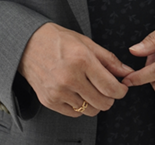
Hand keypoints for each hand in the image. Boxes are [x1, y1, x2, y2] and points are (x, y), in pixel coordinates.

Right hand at [18, 23, 132, 116]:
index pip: (110, 87)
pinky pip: (74, 113)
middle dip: (110, 98)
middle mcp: (69, 77)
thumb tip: (126, 72)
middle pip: (102, 102)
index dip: (121, 91)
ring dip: (94, 102)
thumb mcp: (86, 42)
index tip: (122, 89)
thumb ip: (108, 59)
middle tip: (107, 88)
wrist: (28, 44)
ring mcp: (58, 91)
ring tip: (90, 88)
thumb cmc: (57, 40)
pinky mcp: (49, 101)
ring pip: (89, 110)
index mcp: (81, 59)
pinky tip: (77, 92)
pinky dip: (80, 106)